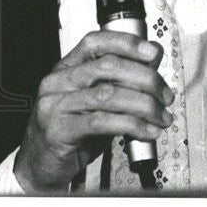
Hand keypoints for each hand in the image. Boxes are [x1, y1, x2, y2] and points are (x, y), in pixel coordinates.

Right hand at [13, 31, 174, 191]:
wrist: (41, 164)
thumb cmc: (72, 129)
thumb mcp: (98, 100)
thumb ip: (121, 79)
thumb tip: (153, 57)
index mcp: (66, 68)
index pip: (96, 42)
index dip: (127, 43)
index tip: (152, 54)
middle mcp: (58, 82)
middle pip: (108, 66)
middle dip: (146, 79)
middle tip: (165, 96)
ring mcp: (56, 105)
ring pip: (109, 94)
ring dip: (145, 106)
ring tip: (161, 116)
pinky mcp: (59, 130)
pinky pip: (103, 122)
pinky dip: (133, 125)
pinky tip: (147, 131)